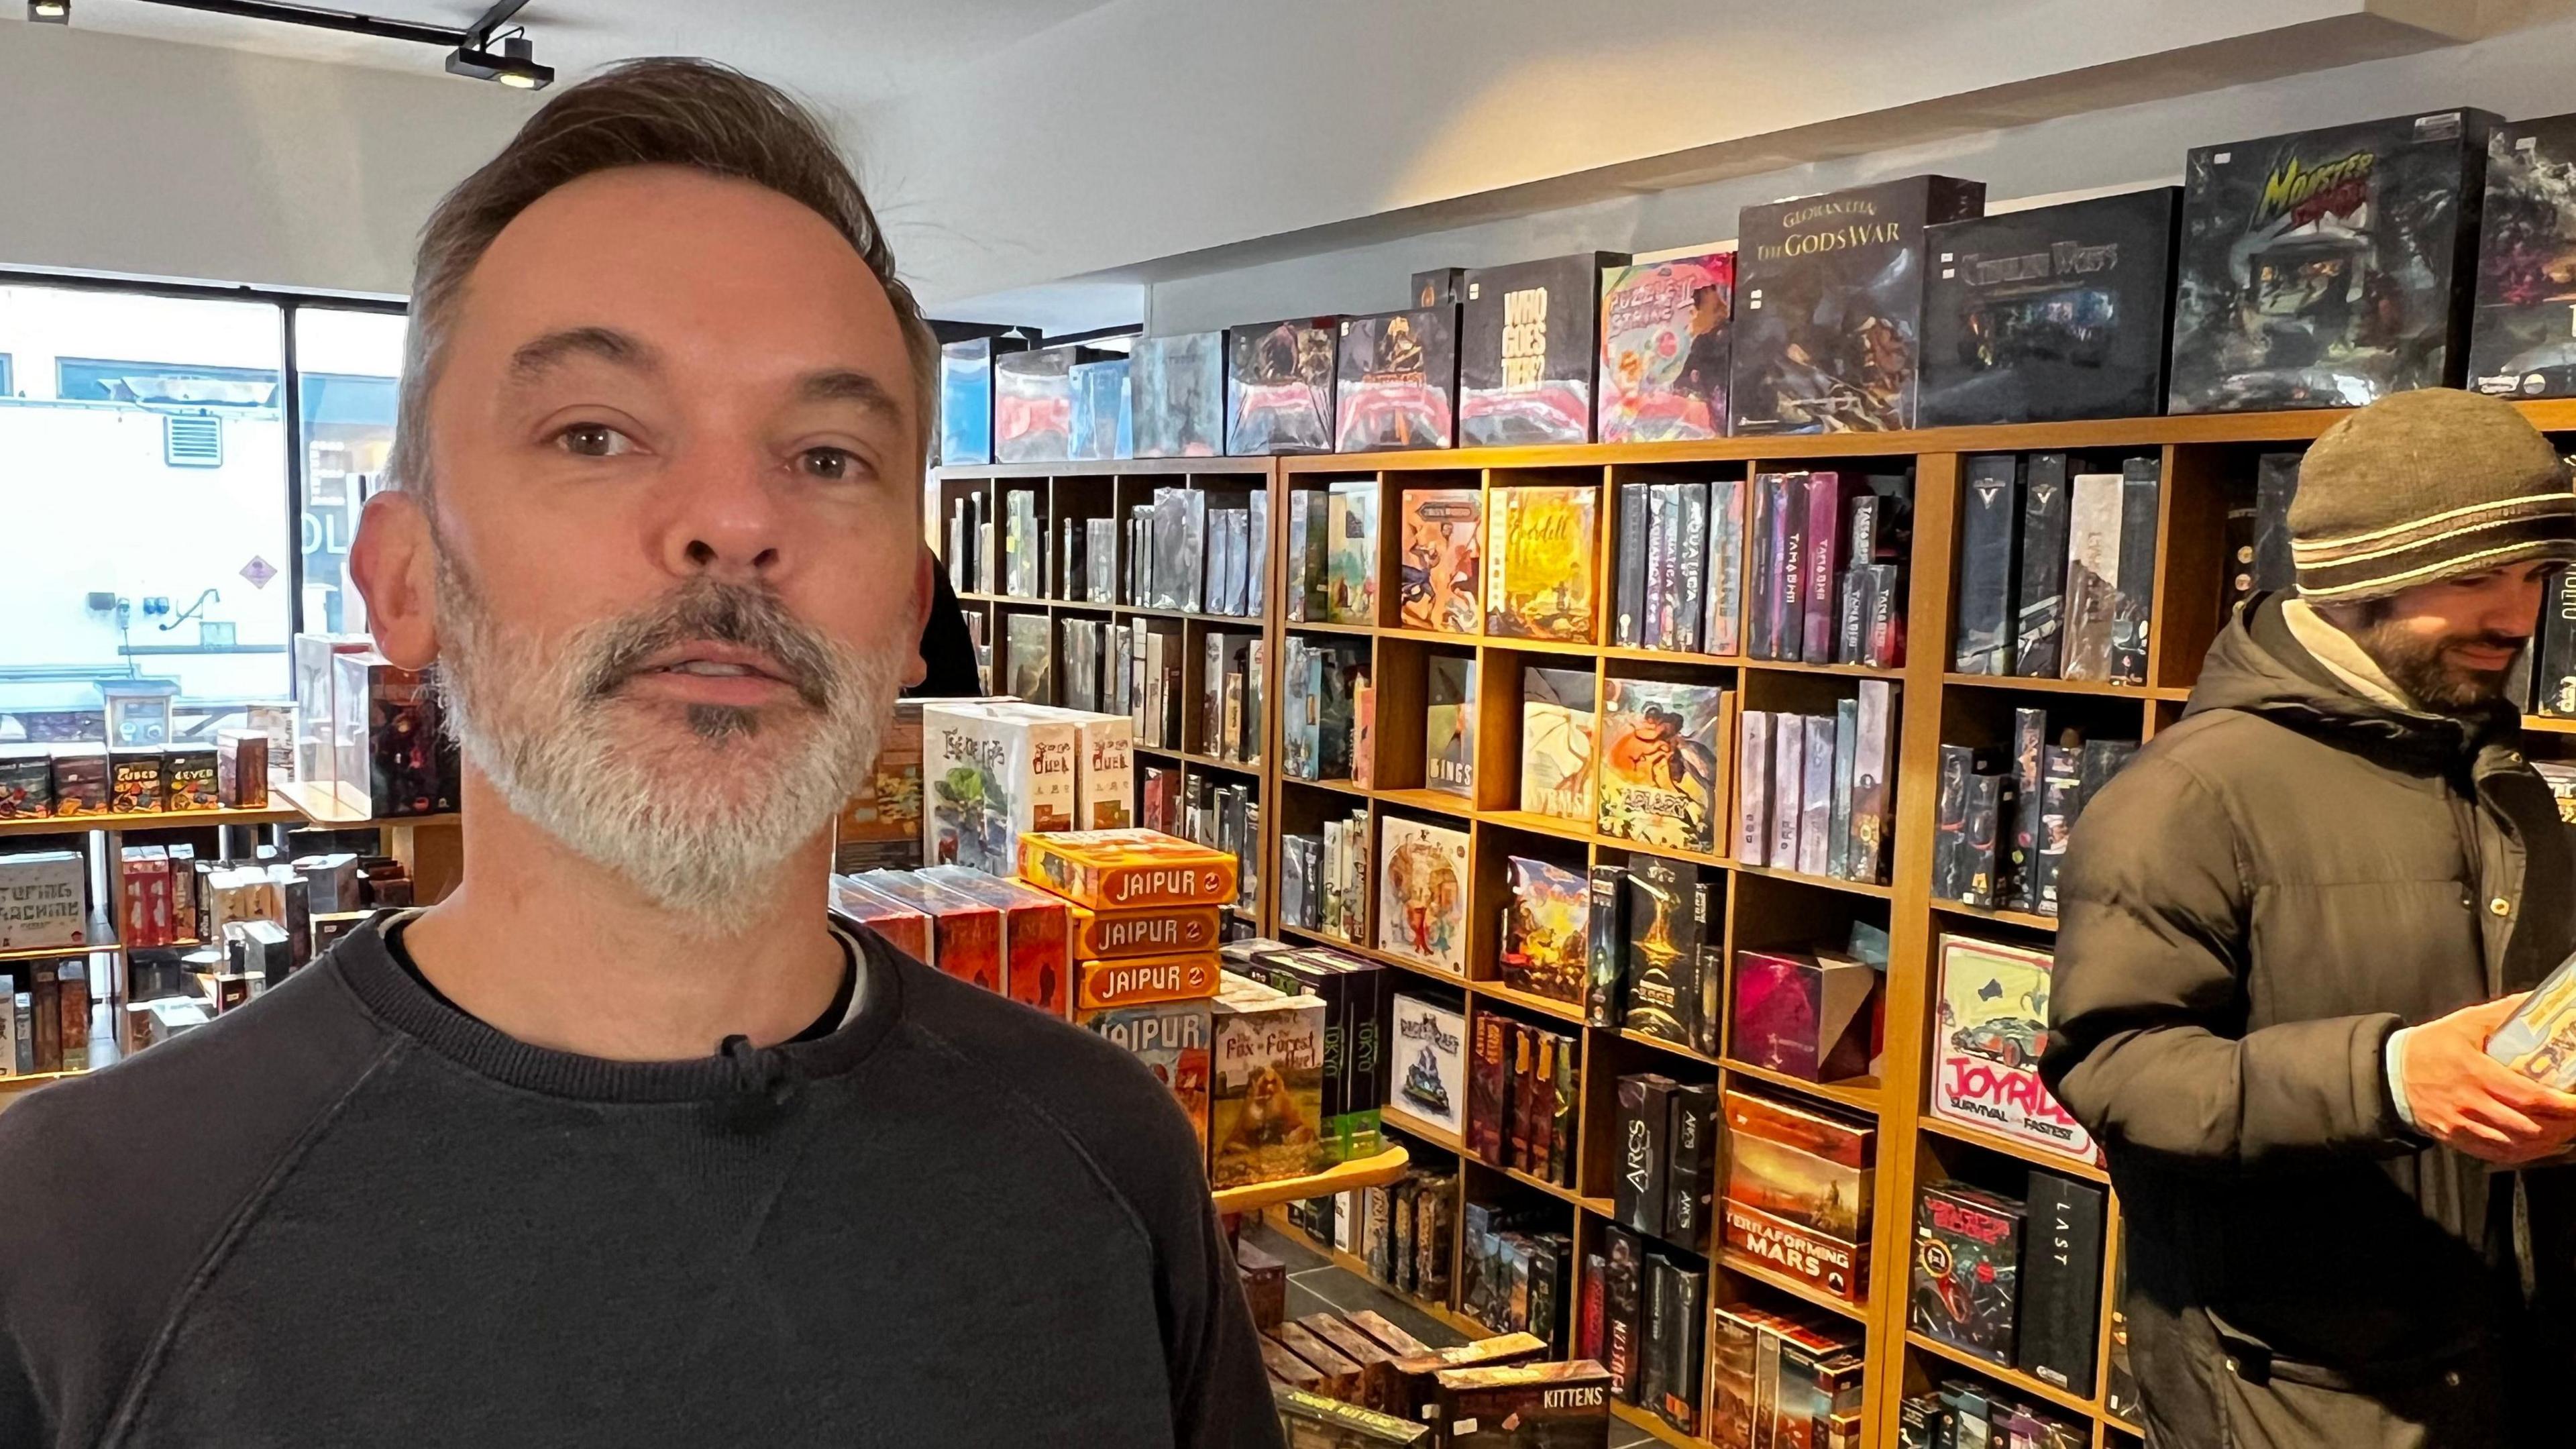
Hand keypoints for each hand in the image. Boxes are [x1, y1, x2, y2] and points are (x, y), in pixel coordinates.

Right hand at [2403, 994, 2575, 1165]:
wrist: (2393, 1071)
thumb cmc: (2433, 1045)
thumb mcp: (2467, 1022)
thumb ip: (2504, 1013)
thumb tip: (2538, 1000)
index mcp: (2475, 1072)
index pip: (2528, 1096)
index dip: (2561, 1104)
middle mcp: (2470, 1102)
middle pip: (2528, 1125)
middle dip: (2562, 1125)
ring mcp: (2462, 1124)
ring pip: (2515, 1143)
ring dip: (2547, 1141)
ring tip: (2565, 1131)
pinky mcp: (2456, 1137)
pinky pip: (2497, 1154)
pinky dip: (2524, 1154)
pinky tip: (2539, 1145)